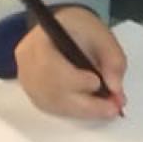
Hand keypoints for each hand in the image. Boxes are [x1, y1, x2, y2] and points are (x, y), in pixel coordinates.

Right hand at [13, 6, 128, 118]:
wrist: (62, 29)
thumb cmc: (79, 29)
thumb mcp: (101, 34)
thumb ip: (112, 58)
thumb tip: (116, 88)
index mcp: (38, 41)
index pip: (49, 65)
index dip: (73, 79)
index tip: (97, 82)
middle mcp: (27, 63)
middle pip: (52, 91)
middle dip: (86, 104)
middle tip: (113, 108)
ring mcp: (27, 81)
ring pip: (55, 104)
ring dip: (84, 110)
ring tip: (108, 109)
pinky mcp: (34, 94)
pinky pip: (54, 109)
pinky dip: (77, 111)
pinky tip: (93, 108)